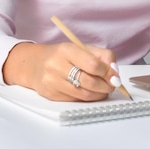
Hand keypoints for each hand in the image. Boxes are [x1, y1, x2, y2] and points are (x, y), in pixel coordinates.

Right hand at [2, 41, 120, 101]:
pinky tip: (91, 93)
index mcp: (66, 50)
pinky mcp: (51, 95)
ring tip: (104, 90)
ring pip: (84, 95)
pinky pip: (76, 100)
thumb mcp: (81, 48)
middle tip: (112, 85)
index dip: (108, 72)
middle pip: (89, 82)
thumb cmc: (62, 55)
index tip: (115, 75)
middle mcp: (57, 66)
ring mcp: (52, 82)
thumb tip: (115, 71)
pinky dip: (88, 98)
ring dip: (99, 94)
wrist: (34, 64)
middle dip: (106, 86)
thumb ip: (101, 56)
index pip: (93, 64)